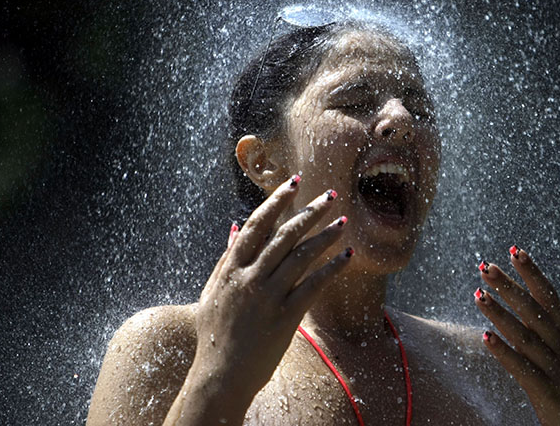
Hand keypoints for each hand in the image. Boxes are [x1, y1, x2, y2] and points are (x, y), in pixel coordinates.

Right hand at [189, 176, 351, 411]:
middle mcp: (249, 278)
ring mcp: (268, 297)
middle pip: (285, 235)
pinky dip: (332, 267)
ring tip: (343, 220)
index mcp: (231, 268)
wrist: (220, 376)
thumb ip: (226, 258)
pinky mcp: (285, 316)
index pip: (258, 224)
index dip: (277, 200)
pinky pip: (314, 285)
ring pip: (302, 256)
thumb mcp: (212, 292)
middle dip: (310, 211)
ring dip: (326, 235)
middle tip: (331, 194)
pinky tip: (347, 254)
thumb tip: (236, 227)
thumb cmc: (215, 334)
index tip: (294, 182)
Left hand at [474, 248, 559, 425]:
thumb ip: (541, 330)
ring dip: (500, 313)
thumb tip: (517, 302)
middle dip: (509, 286)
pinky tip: (484, 337)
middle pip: (534, 310)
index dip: (533, 273)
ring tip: (477, 294)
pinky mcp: (548, 392)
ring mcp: (556, 369)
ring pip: (526, 336)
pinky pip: (523, 369)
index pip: (549, 296)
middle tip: (485, 265)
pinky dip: (504, 352)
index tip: (515, 250)